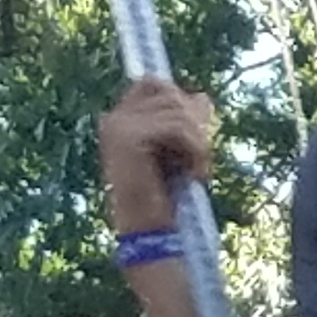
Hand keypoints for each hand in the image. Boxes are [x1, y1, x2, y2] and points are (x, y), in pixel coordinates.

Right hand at [97, 78, 215, 232]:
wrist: (150, 232)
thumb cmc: (165, 198)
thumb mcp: (178, 152)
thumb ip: (185, 124)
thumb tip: (203, 96)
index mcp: (120, 121)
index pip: (154, 83)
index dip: (182, 101)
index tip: (196, 135)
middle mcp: (113, 120)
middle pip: (168, 93)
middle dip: (195, 123)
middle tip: (201, 157)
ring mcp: (118, 127)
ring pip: (177, 110)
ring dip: (199, 142)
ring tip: (199, 171)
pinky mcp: (129, 138)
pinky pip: (178, 128)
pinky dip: (196, 151)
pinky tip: (196, 176)